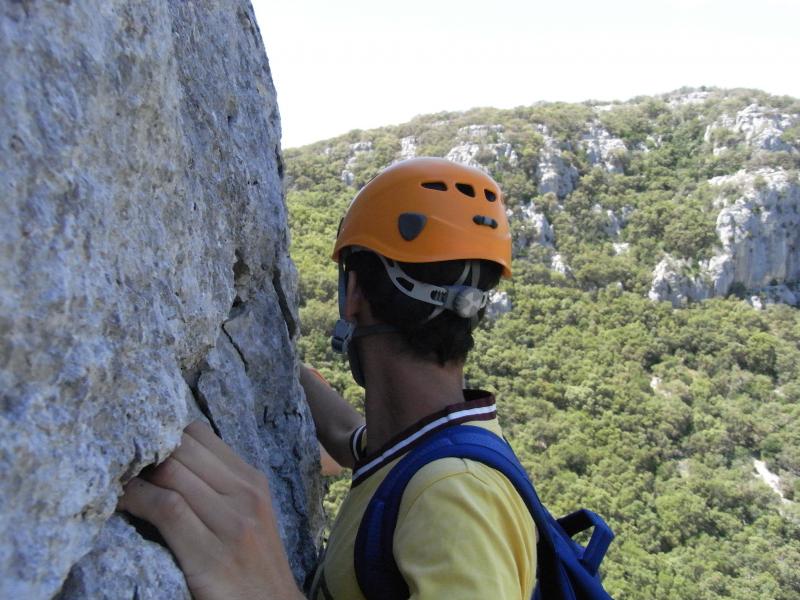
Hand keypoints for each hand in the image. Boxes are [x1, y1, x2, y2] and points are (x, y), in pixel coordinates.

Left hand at [118, 421, 302, 599]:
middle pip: (182, 448)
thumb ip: (219, 487)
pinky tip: (121, 503)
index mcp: (252, 480)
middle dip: (147, 451)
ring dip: (135, 474)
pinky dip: (136, 499)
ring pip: (171, 473)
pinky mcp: (211, 555)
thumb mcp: (247, 516)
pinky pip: (166, 508)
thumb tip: (169, 461)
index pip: (200, 433)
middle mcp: (245, 494)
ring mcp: (231, 523)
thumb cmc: (251, 565)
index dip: (164, 434)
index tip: (141, 450)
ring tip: (115, 482)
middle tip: (121, 465)